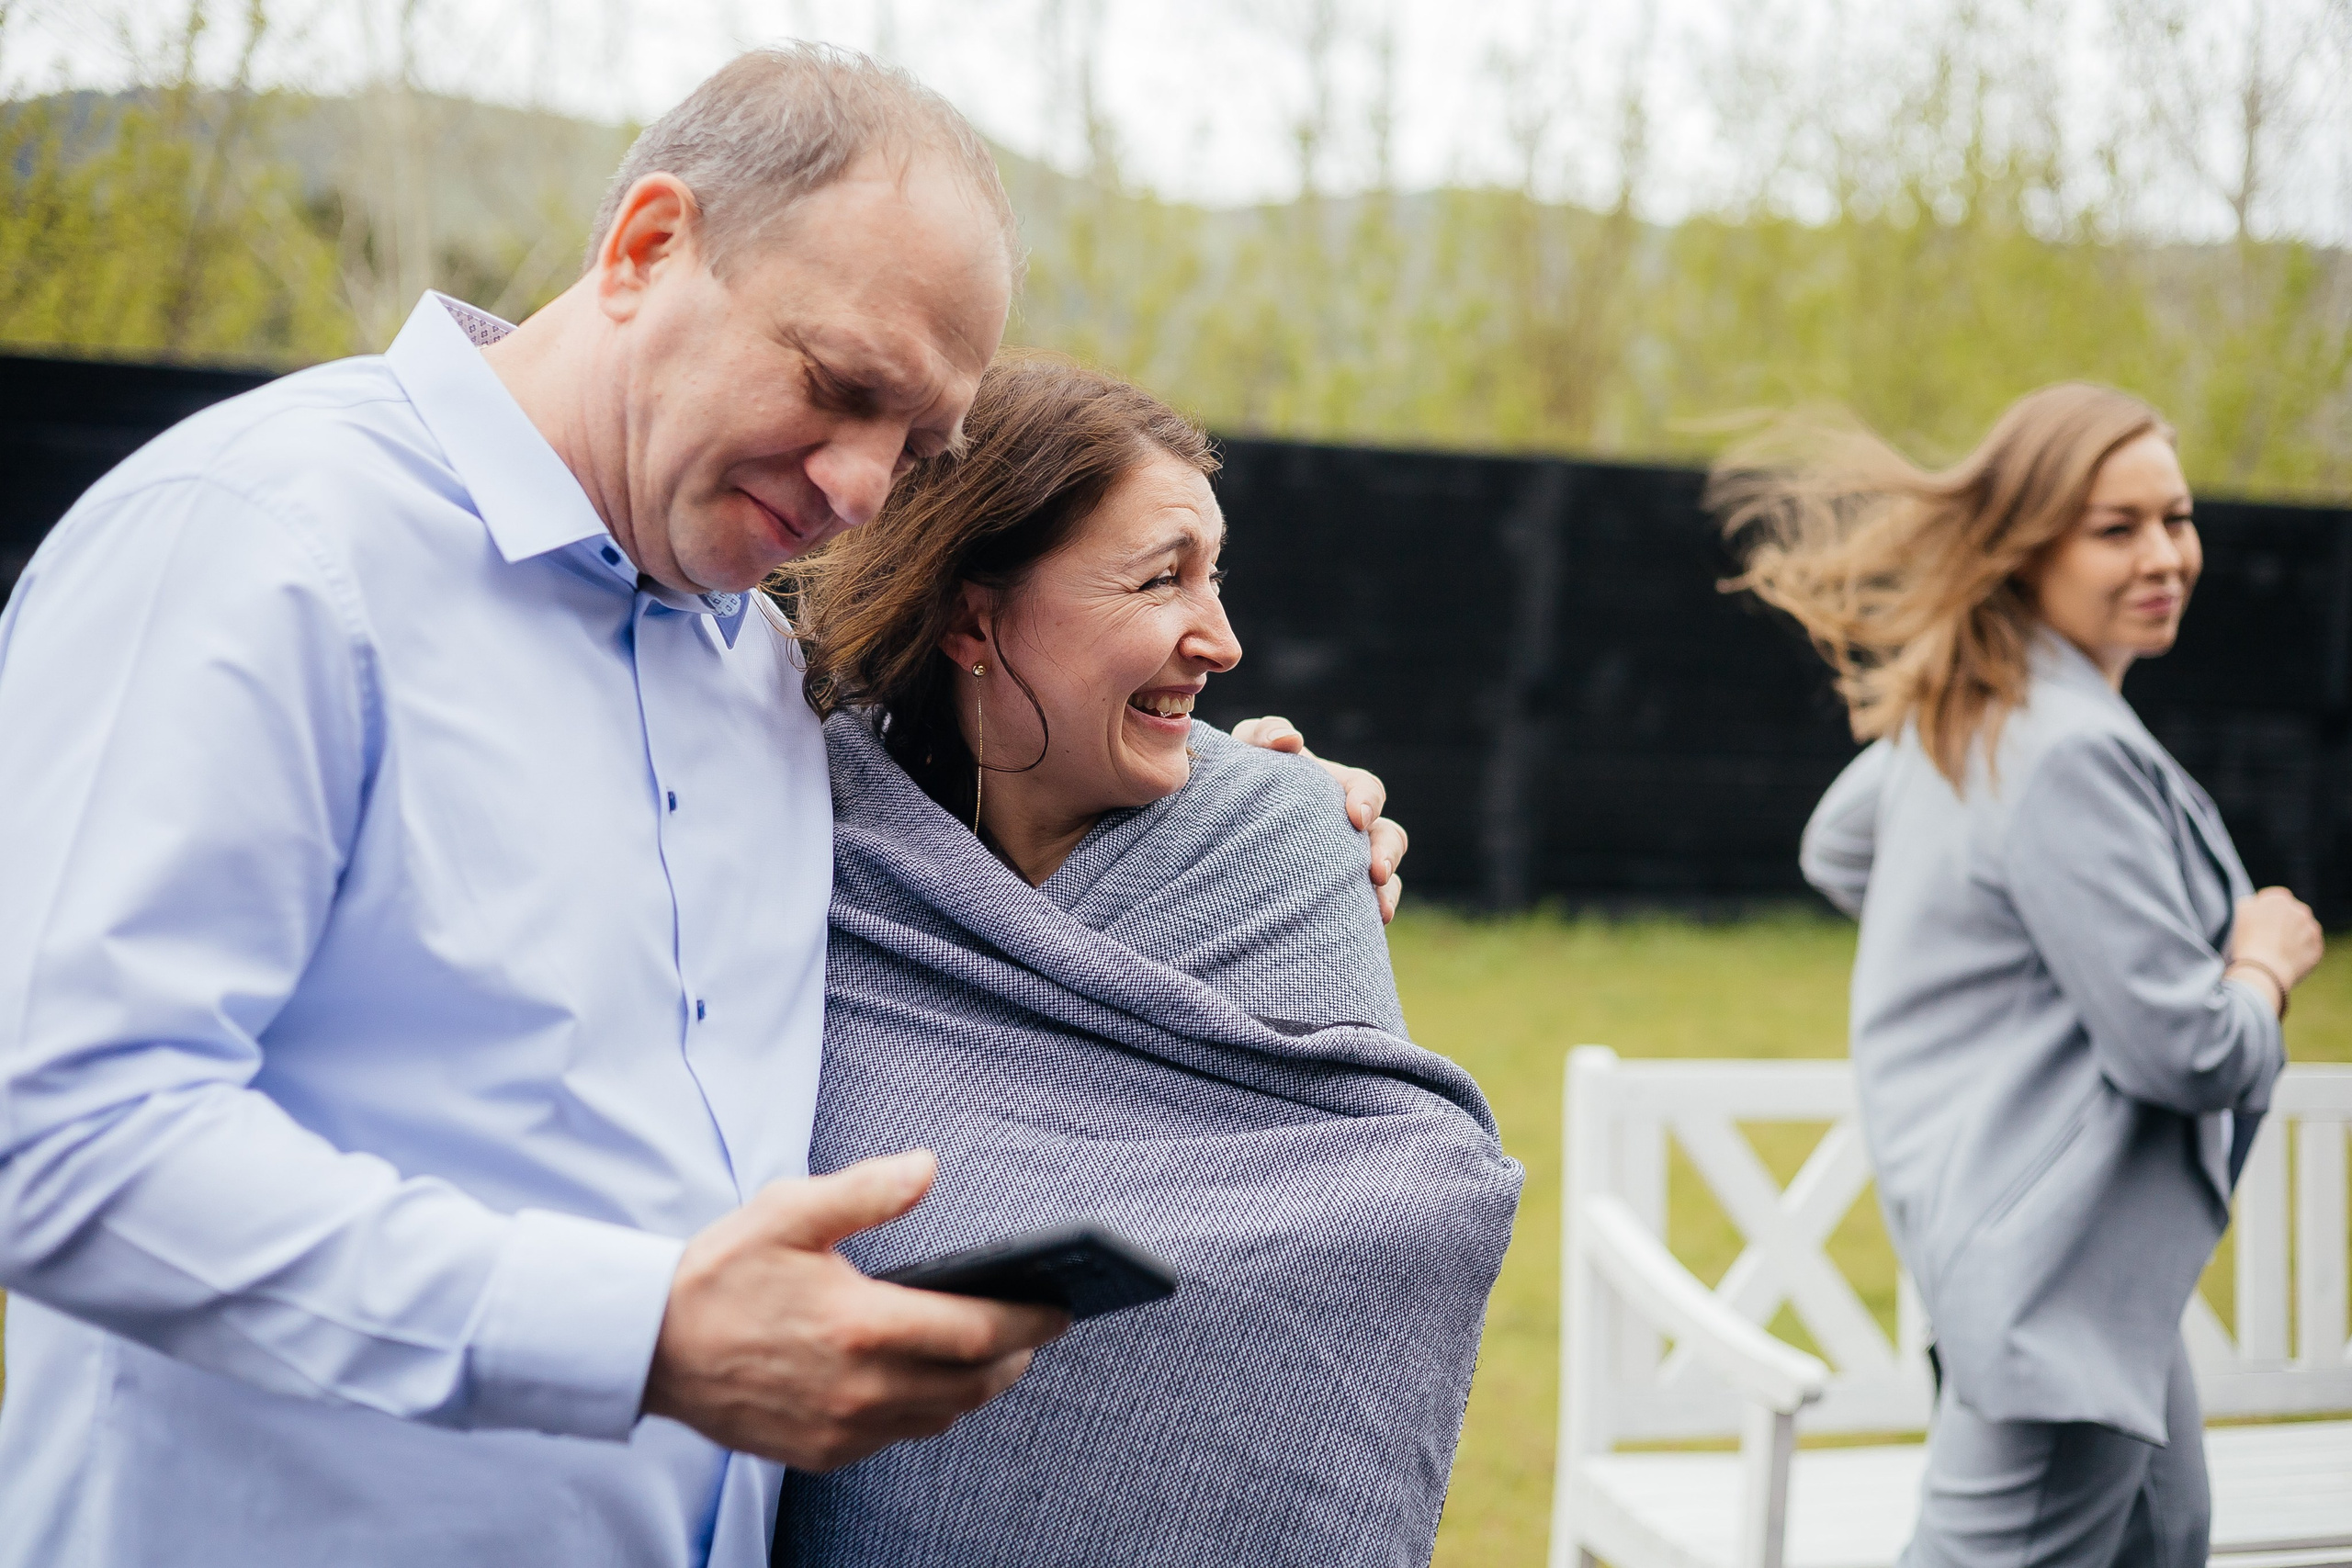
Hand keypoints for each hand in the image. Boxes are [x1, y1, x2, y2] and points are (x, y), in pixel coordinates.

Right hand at [640, 1151, 1065, 1470]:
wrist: (647, 1348)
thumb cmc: (719, 1273)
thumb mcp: (789, 1211)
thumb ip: (867, 1191)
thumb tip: (927, 1167)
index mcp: (861, 1326)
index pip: (977, 1333)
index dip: (1030, 1322)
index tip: (1061, 1308)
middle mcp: (859, 1390)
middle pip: (971, 1386)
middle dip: (1015, 1358)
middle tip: (1034, 1330)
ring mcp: (840, 1430)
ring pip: (939, 1418)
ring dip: (974, 1388)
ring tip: (989, 1353)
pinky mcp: (819, 1453)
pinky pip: (896, 1438)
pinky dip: (925, 1411)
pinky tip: (924, 1379)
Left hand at [1232, 716, 1408, 922]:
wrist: (1217, 824)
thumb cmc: (1241, 779)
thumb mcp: (1247, 749)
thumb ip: (1264, 733)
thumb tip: (1290, 740)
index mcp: (1336, 788)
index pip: (1367, 790)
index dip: (1368, 801)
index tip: (1355, 816)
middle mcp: (1348, 827)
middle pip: (1388, 836)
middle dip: (1387, 852)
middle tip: (1375, 870)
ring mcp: (1344, 862)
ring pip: (1384, 877)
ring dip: (1387, 890)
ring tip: (1379, 908)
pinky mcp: (1333, 894)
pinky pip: (1361, 907)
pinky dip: (1369, 915)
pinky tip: (1365, 926)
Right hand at [2229, 886, 2324, 1010]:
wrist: (2264, 970)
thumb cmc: (2247, 941)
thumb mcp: (2240, 913)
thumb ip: (2252, 903)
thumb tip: (2258, 904)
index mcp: (2280, 900)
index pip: (2275, 899)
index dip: (2265, 910)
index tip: (2257, 922)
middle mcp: (2300, 910)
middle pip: (2291, 914)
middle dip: (2282, 922)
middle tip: (2267, 938)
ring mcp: (2311, 929)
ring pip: (2301, 930)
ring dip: (2292, 936)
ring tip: (2275, 951)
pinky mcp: (2317, 947)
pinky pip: (2308, 947)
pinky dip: (2299, 952)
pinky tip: (2284, 960)